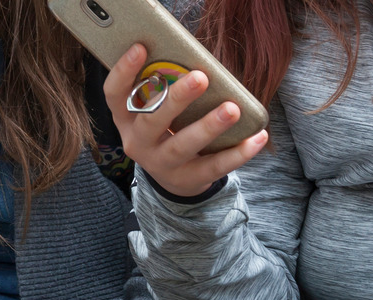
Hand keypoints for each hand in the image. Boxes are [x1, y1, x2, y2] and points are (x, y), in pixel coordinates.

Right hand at [103, 44, 267, 196]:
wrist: (173, 178)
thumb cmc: (167, 130)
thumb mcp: (155, 112)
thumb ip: (163, 90)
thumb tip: (195, 62)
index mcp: (126, 119)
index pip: (115, 96)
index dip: (123, 72)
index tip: (140, 47)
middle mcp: (138, 142)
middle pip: (151, 121)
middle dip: (176, 99)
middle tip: (200, 77)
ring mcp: (161, 164)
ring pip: (182, 146)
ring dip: (208, 127)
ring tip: (232, 109)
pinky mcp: (187, 179)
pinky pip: (213, 167)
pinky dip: (238, 153)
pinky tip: (257, 137)